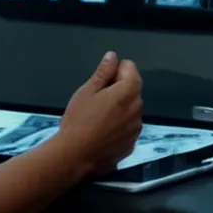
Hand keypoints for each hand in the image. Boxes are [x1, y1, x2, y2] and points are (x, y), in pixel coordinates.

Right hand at [56, 52, 143, 175]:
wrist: (75, 156)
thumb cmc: (78, 120)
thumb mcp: (87, 91)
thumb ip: (103, 72)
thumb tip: (113, 56)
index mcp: (128, 92)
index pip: (131, 69)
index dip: (116, 70)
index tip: (101, 80)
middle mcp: (137, 109)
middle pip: (132, 89)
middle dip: (118, 88)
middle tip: (96, 98)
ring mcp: (136, 129)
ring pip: (131, 109)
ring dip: (120, 107)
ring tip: (97, 116)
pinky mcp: (131, 144)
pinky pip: (128, 127)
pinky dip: (119, 125)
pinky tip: (102, 131)